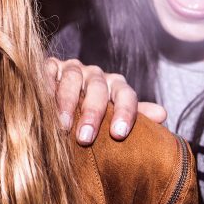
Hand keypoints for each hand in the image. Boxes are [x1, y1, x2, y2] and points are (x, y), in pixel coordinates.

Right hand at [45, 58, 166, 144]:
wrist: (63, 88)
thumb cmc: (93, 109)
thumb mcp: (113, 113)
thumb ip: (134, 114)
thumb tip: (162, 113)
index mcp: (115, 85)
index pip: (125, 95)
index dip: (124, 113)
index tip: (119, 134)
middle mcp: (95, 74)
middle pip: (98, 89)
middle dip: (92, 113)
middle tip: (85, 138)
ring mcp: (72, 68)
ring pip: (72, 79)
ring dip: (67, 103)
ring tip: (62, 126)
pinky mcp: (51, 66)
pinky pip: (49, 71)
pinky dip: (46, 84)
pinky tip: (41, 100)